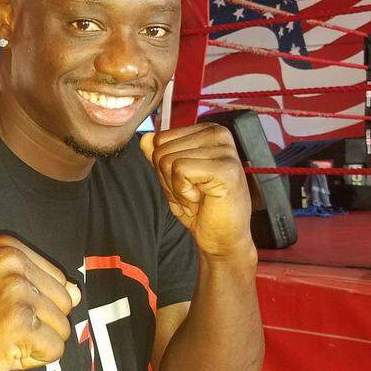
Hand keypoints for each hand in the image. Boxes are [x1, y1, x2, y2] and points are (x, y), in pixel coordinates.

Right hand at [0, 234, 79, 370]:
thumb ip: (40, 286)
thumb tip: (77, 291)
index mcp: (7, 247)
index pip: (60, 282)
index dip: (35, 308)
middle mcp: (12, 262)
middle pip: (67, 304)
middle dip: (39, 327)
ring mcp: (15, 291)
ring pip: (63, 329)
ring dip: (34, 345)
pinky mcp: (17, 324)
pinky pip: (55, 351)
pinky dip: (32, 361)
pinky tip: (1, 354)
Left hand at [141, 124, 253, 256]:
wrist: (221, 239)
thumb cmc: (200, 209)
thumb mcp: (171, 179)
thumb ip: (159, 157)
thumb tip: (145, 138)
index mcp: (207, 131)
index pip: (160, 139)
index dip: (163, 168)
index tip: (186, 183)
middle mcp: (219, 134)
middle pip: (161, 149)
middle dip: (168, 180)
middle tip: (192, 194)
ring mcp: (225, 150)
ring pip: (168, 160)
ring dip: (176, 189)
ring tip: (198, 198)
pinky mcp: (226, 168)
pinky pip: (180, 170)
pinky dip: (184, 194)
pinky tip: (202, 201)